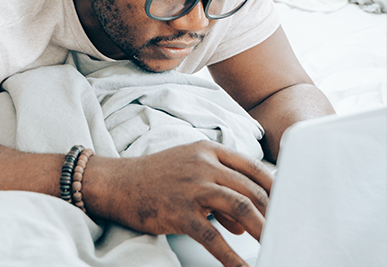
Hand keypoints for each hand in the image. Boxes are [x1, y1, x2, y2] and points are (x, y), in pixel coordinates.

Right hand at [93, 141, 272, 266]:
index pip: (252, 167)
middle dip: (274, 213)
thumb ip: (219, 190)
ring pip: (241, 207)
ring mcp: (192, 186)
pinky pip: (214, 237)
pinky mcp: (180, 211)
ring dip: (263, 230)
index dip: (276, 187)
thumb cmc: (154, 177)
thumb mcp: (188, 170)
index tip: (291, 203)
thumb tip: (245, 226)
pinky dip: (232, 257)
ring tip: (277, 246)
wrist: (117, 182)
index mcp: (207, 151)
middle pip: (251, 189)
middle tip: (287, 230)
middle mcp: (203, 164)